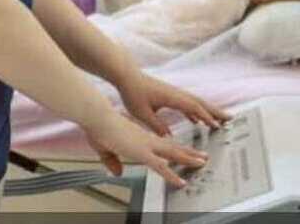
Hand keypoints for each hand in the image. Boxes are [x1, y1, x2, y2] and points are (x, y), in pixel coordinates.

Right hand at [82, 108, 206, 185]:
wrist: (97, 117)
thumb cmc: (98, 128)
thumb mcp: (104, 148)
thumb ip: (112, 161)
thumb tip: (117, 172)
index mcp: (139, 136)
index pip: (161, 143)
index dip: (173, 148)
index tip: (183, 151)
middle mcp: (146, 139)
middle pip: (172, 147)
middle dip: (188, 152)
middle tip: (202, 156)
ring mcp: (146, 145)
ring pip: (172, 153)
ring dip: (188, 159)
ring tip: (202, 163)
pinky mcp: (142, 152)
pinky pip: (160, 167)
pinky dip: (171, 175)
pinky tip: (180, 182)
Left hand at [115, 69, 232, 136]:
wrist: (126, 76)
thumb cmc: (133, 92)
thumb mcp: (142, 113)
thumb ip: (156, 126)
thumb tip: (169, 138)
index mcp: (172, 97)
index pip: (194, 107)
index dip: (206, 117)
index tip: (217, 126)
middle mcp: (176, 94)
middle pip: (201, 103)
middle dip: (216, 112)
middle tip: (231, 119)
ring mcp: (174, 93)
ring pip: (196, 102)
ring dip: (208, 111)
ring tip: (220, 121)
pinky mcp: (169, 94)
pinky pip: (187, 104)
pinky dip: (195, 112)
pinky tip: (196, 121)